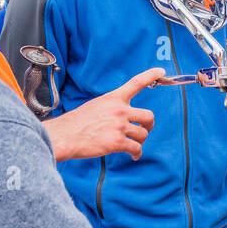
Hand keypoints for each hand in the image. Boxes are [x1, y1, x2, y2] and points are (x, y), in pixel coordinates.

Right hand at [46, 67, 161, 162]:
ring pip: (142, 134)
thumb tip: (123, 117)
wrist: (64, 136)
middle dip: (149, 125)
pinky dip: (136, 154)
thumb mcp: (95, 106)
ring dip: (140, 142)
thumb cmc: (76, 124)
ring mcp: (119, 125)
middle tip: (145, 130)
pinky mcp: (118, 141)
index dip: (150, 75)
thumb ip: (112, 108)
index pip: (136, 83)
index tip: (161, 71)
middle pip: (148, 116)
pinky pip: (136, 148)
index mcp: (113, 98)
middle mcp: (119, 110)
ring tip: (133, 146)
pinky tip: (133, 156)